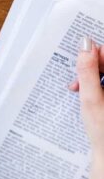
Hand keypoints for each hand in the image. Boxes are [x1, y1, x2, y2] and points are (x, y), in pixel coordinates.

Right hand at [69, 39, 103, 161]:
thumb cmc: (103, 132)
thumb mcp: (91, 99)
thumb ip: (88, 72)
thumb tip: (85, 45)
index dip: (96, 56)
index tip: (83, 65)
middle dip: (92, 69)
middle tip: (77, 83)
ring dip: (92, 78)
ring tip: (79, 91)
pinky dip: (98, 86)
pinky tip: (88, 96)